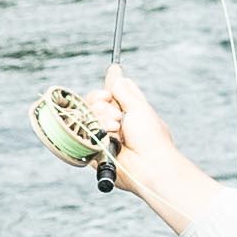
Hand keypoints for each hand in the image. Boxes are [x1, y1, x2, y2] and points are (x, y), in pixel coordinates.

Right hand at [96, 64, 206, 209]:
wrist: (149, 165)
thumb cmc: (151, 138)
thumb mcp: (140, 107)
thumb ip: (124, 90)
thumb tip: (116, 72)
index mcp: (128, 110)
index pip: (110, 92)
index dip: (107, 88)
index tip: (110, 89)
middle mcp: (114, 122)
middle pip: (94, 102)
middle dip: (103, 105)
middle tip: (118, 116)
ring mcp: (104, 135)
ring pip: (88, 115)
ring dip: (102, 119)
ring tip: (117, 129)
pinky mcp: (95, 149)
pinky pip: (84, 132)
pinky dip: (97, 131)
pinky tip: (109, 136)